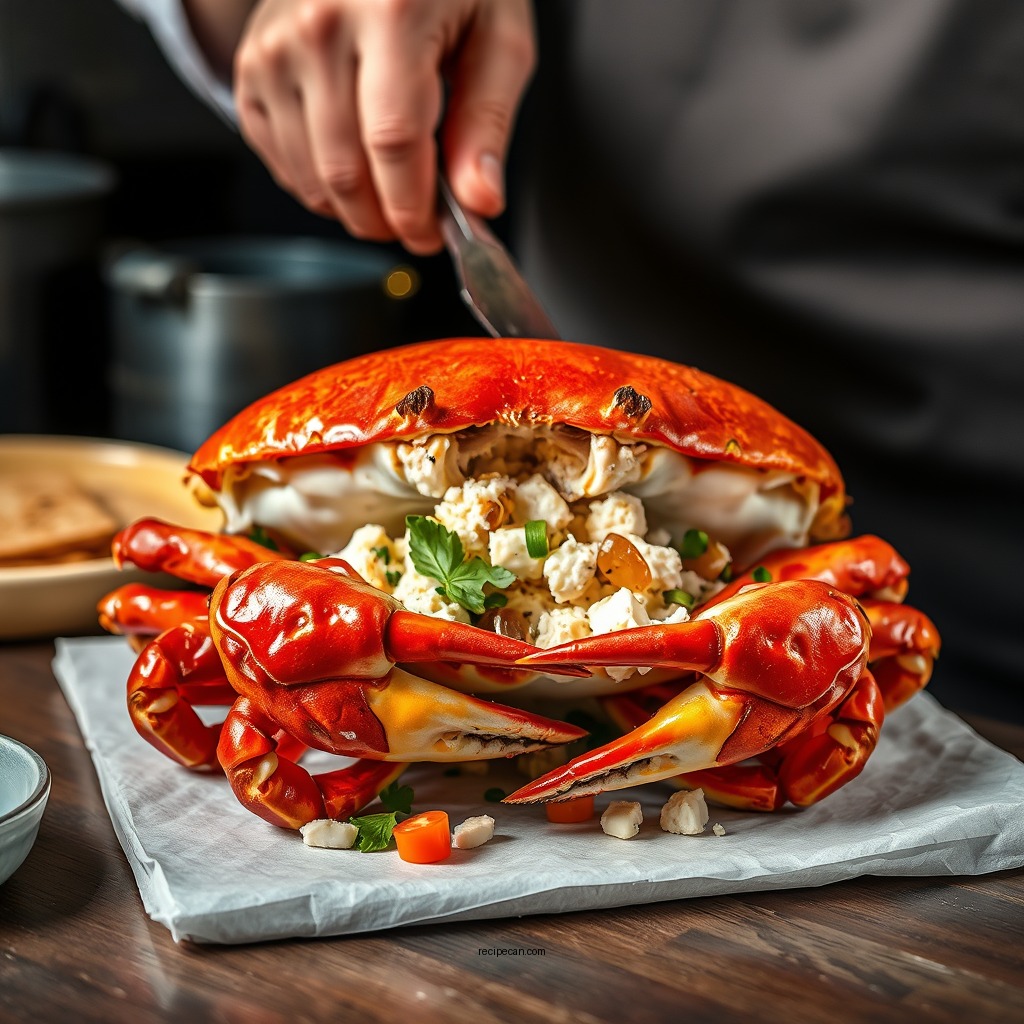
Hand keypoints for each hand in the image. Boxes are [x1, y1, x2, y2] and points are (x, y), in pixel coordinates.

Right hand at [233, 0, 535, 252]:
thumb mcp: (497, 36)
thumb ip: (487, 123)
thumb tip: (480, 201)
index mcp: (390, 11)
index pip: (394, 142)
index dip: (415, 207)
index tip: (436, 233)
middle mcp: (319, 26)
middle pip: (346, 172)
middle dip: (387, 221)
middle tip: (418, 222)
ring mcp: (274, 49)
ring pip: (311, 180)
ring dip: (356, 212)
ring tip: (391, 194)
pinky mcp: (251, 70)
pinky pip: (282, 164)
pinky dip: (321, 189)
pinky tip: (355, 168)